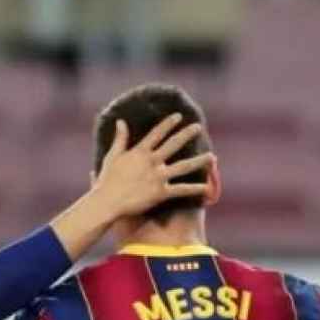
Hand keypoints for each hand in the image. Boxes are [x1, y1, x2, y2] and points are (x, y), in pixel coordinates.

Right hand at [88, 114, 213, 220]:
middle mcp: (152, 161)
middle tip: (198, 127)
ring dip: (199, 161)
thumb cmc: (107, 181)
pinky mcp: (161, 192)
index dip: (168, 124)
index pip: (157, 133)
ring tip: (212, 156)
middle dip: (186, 134)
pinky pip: (181, 190)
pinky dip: (195, 189)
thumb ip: (120, 139)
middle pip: (173, 144)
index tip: (178, 116)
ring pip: (183, 166)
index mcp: (140, 152)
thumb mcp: (112, 157)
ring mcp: (158, 177)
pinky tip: (207, 187)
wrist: (108, 202)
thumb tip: (121, 121)